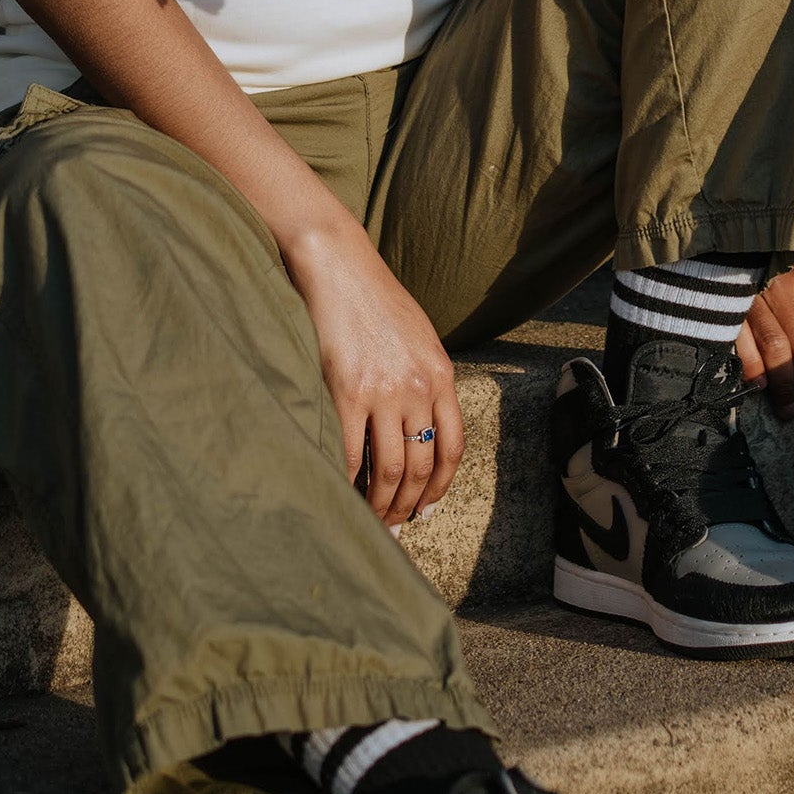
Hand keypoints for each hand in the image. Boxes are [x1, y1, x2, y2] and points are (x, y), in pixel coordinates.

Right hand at [283, 213, 465, 530]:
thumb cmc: (376, 300)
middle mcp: (417, 387)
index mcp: (440, 374)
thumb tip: (422, 421)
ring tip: (370, 520)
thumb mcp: (419, 337)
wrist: (341, 266)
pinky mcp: (345, 391)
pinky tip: (341, 495)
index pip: (452, 446)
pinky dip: (347, 482)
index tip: (426, 508)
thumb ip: (425, 378)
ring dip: (380, 504)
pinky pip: (350, 453)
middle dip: (408, 504)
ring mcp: (383, 391)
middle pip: (420, 465)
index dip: (440, 485)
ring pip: (388, 468)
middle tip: (394, 527)